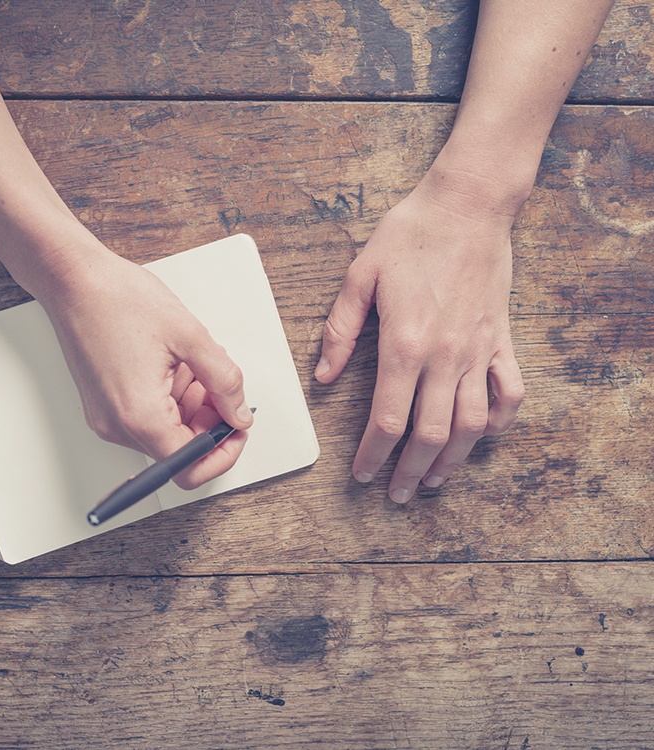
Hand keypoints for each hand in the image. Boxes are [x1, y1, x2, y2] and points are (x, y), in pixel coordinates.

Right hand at [37, 248, 253, 489]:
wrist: (73, 281)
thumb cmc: (117, 300)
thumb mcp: (190, 336)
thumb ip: (225, 381)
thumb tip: (240, 413)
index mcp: (140, 416)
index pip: (190, 467)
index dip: (223, 450)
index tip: (237, 426)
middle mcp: (117, 426)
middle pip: (178, 451)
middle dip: (208, 421)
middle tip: (217, 382)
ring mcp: (106, 418)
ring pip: (164, 433)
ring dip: (189, 406)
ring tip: (189, 363)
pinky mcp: (102, 406)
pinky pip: (145, 418)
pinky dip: (168, 399)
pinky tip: (170, 365)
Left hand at [315, 167, 524, 502]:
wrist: (467, 206)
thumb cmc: (409, 236)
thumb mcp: (358, 277)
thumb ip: (339, 331)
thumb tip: (323, 376)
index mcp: (404, 344)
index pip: (386, 418)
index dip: (373, 454)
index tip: (363, 474)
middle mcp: (444, 356)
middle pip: (430, 433)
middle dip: (409, 470)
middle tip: (395, 493)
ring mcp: (478, 351)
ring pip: (471, 424)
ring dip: (452, 459)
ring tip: (434, 480)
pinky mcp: (501, 340)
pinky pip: (509, 392)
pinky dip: (500, 421)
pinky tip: (483, 436)